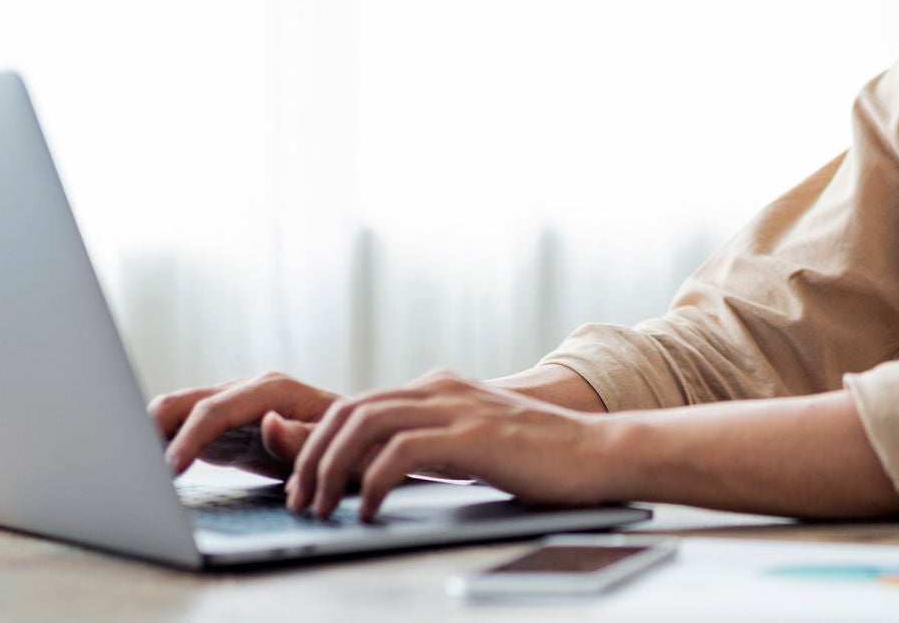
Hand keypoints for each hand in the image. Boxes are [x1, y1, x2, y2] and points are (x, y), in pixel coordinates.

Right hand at [151, 371, 341, 477]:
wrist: (358, 443)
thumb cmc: (350, 444)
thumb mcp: (335, 445)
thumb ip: (302, 438)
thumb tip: (268, 424)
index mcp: (272, 389)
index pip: (215, 409)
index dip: (188, 438)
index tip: (168, 470)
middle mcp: (247, 391)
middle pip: (185, 401)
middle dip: (153, 428)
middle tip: (133, 467)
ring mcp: (232, 406)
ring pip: (178, 411)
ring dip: (151, 434)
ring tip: (131, 467)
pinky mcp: (225, 428)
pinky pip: (185, 429)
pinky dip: (162, 444)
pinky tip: (146, 469)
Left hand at [286, 368, 615, 521]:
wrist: (598, 453)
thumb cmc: (540, 458)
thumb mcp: (473, 443)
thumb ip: (433, 443)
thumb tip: (380, 469)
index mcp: (439, 388)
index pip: (357, 405)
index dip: (318, 444)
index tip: (303, 485)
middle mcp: (442, 388)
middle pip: (350, 410)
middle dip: (311, 456)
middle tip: (299, 500)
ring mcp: (458, 407)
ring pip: (365, 423)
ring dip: (331, 469)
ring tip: (322, 507)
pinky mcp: (472, 435)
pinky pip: (401, 450)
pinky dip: (373, 481)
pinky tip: (369, 510)